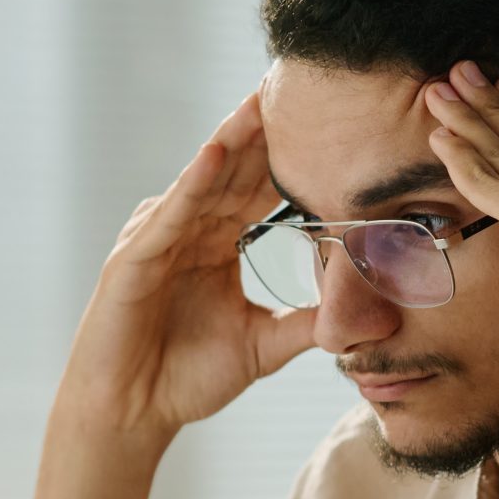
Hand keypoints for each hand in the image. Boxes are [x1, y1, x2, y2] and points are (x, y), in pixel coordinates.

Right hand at [56, 89, 314, 445]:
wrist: (131, 415)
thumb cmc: (185, 378)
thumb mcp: (262, 345)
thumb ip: (307, 324)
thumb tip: (366, 317)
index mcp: (217, 243)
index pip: (259, 187)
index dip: (291, 156)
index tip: (329, 119)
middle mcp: (187, 230)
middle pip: (235, 170)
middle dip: (265, 130)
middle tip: (302, 83)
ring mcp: (157, 239)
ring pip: (203, 180)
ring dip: (232, 141)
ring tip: (262, 101)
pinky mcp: (132, 259)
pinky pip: (169, 215)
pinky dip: (193, 184)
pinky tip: (217, 155)